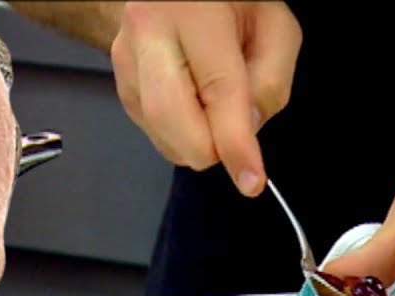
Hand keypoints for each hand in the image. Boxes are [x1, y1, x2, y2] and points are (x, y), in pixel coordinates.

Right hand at [109, 1, 299, 194]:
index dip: (234, 143)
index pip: (217, 90)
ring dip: (195, 139)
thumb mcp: (274, 23)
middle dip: (207, 150)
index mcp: (191, 11)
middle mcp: (147, 32)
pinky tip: (193, 100)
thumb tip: (248, 130)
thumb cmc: (230, 2)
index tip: (250, 180)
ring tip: (214, 102)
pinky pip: (153, 130)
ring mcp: (126, 60)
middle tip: (234, 147)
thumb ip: (272, 79)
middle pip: (170, 119)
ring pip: (160, 133)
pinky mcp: (120, 83)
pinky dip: (180, 132)